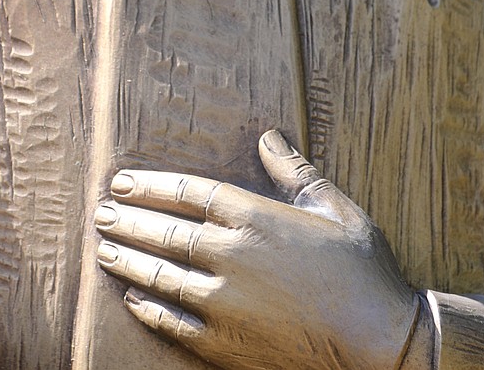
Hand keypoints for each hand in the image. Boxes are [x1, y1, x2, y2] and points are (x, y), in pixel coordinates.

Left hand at [94, 130, 419, 369]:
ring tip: (106, 249)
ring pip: (161, 276)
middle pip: (165, 231)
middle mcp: (231, 255)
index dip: (151, 185)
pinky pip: (173, 324)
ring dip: (129, 260)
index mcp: (255, 216)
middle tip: (102, 213)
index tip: (122, 182)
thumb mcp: (334, 208)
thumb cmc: (363, 271)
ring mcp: (224, 304)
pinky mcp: (225, 346)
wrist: (381, 345)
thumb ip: (294, 171)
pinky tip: (133, 300)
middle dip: (129, 220)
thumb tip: (268, 137)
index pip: (187, 192)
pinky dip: (149, 310)